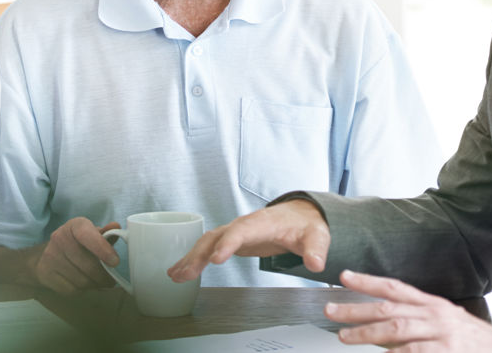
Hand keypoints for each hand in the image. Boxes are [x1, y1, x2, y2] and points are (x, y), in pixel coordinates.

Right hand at [30, 217, 119, 293]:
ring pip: (82, 281)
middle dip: (104, 276)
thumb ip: (106, 234)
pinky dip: (82, 290)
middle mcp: (59, 238)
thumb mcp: (92, 235)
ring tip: (97, 282)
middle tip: (111, 280)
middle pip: (88, 265)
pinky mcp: (46, 273)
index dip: (102, 249)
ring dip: (94, 285)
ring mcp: (51, 256)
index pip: (87, 235)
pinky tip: (82, 284)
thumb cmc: (78, 244)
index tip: (115, 262)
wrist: (49, 255)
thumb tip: (116, 227)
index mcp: (74, 226)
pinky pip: (72, 289)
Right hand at [168, 199, 328, 282]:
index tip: (215, 259)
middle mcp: (244, 225)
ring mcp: (235, 232)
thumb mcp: (317, 236)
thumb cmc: (306, 225)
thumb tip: (316, 263)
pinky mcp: (231, 240)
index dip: (227, 244)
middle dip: (199, 254)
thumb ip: (316, 249)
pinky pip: (208, 247)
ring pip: (207, 242)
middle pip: (216, 236)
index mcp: (262, 223)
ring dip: (190, 257)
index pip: (241, 231)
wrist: (300, 215)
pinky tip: (180, 272)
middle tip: (186, 273)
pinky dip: (193, 258)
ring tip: (174, 275)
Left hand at [326, 270, 491, 351]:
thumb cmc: (471, 339)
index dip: (368, 281)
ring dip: (367, 333)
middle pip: (388, 308)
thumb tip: (378, 322)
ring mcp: (441, 334)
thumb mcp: (444, 320)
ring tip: (345, 337)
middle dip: (355, 310)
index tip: (344, 276)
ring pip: (396, 330)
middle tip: (331, 312)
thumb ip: (414, 319)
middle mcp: (434, 314)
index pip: (394, 287)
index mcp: (432, 303)